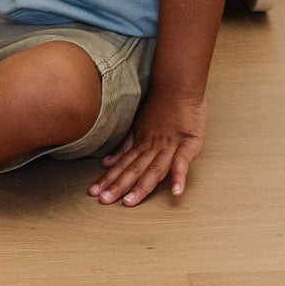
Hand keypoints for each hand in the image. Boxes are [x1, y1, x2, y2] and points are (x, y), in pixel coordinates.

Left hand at [90, 89, 205, 205]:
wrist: (178, 83)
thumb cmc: (161, 105)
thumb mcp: (139, 125)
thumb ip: (125, 145)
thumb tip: (106, 162)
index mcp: (142, 143)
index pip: (123, 165)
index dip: (109, 179)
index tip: (94, 194)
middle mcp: (154, 147)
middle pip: (135, 169)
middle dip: (119, 186)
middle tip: (104, 200)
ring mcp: (171, 146)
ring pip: (153, 169)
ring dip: (141, 186)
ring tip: (129, 202)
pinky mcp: (190, 144)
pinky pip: (183, 161)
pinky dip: (179, 176)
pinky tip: (176, 192)